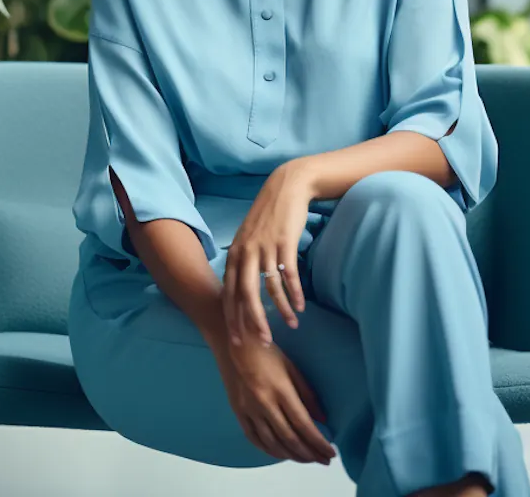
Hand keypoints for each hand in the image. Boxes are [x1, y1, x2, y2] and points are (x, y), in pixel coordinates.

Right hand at [215, 333, 335, 464]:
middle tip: (323, 461)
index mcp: (281, 389)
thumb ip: (307, 393)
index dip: (318, 442)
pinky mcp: (238, 412)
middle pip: (289, 438)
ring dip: (292, 456)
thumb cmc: (267, 351)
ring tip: (306, 459)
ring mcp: (250, 410)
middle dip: (309, 454)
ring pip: (272, 443)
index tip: (331, 453)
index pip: (303, 424)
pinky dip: (269, 451)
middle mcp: (265, 403)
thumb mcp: (291, 367)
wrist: (235, 343)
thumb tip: (322, 419)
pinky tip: (281, 454)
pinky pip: (254, 439)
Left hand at [222, 161, 312, 344]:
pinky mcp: (285, 243)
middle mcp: (246, 252)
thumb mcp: (247, 238)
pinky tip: (300, 306)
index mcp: (235, 253)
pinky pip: (289, 275)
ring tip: (291, 325)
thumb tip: (239, 290)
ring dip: (281, 310)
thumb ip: (242, 261)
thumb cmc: (267, 217)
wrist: (285, 187)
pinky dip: (295, 293)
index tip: (237, 340)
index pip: (228, 292)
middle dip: (253, 322)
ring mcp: (265, 247)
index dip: (232, 318)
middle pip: (246, 295)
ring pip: (270, 288)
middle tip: (263, 343)